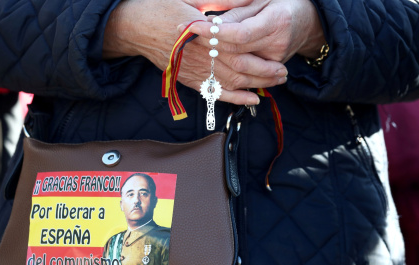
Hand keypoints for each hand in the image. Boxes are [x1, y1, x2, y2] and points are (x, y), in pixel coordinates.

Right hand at [103, 0, 286, 104]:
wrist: (135, 26)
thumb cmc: (162, 7)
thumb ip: (222, 0)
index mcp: (203, 32)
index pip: (239, 50)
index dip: (261, 58)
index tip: (280, 59)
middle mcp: (199, 54)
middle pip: (239, 70)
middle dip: (264, 75)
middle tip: (283, 74)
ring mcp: (193, 69)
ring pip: (230, 84)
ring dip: (255, 87)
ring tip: (274, 85)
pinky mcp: (188, 79)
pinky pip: (213, 93)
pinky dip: (233, 99)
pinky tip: (250, 100)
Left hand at [187, 0, 325, 62]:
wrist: (308, 20)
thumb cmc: (283, 2)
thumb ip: (237, 9)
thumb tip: (211, 22)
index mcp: (276, 22)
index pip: (240, 34)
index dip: (215, 33)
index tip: (193, 26)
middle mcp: (277, 44)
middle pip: (238, 55)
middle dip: (211, 46)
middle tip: (191, 36)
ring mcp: (276, 60)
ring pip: (241, 70)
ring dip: (217, 61)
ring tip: (199, 48)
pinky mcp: (273, 68)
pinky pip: (249, 77)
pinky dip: (230, 74)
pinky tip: (211, 63)